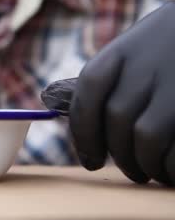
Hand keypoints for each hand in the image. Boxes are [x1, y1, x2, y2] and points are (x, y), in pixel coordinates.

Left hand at [69, 2, 174, 184]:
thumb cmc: (171, 47)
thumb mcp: (139, 49)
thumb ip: (111, 78)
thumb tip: (56, 102)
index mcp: (123, 50)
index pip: (88, 92)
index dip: (84, 132)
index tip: (90, 160)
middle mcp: (147, 63)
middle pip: (116, 118)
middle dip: (119, 153)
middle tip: (131, 171)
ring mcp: (174, 82)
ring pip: (145, 136)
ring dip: (144, 163)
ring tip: (151, 172)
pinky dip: (169, 164)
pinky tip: (170, 168)